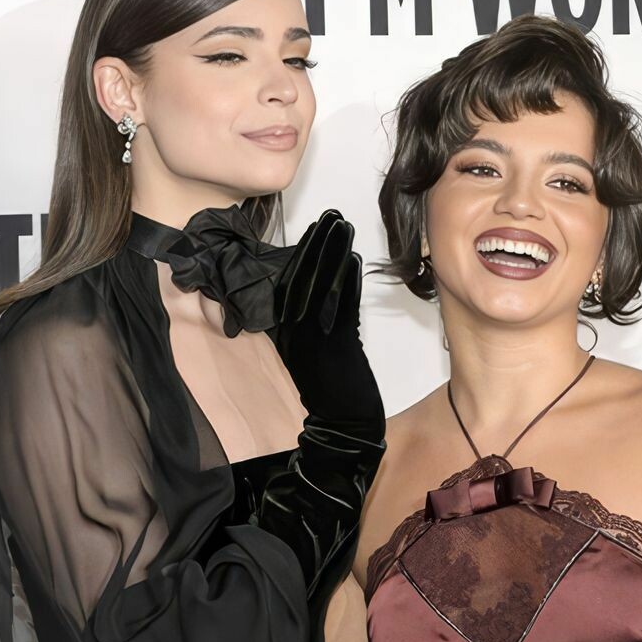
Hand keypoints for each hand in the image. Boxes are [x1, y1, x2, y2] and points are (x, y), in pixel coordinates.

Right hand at [274, 210, 380, 426]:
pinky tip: (354, 260)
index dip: (302, 254)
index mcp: (287, 333)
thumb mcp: (312, 351)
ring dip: (333, 254)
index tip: (315, 228)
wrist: (342, 426)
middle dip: (317, 244)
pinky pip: (340, 308)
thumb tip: (320, 287)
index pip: (289, 285)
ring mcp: (314, 341)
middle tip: (330, 215)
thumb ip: (311, 321)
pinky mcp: (336, 349)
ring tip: (343, 227)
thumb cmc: (331, 388)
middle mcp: (296, 333)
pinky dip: (346, 282)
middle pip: (303, 279)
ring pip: (320, 288)